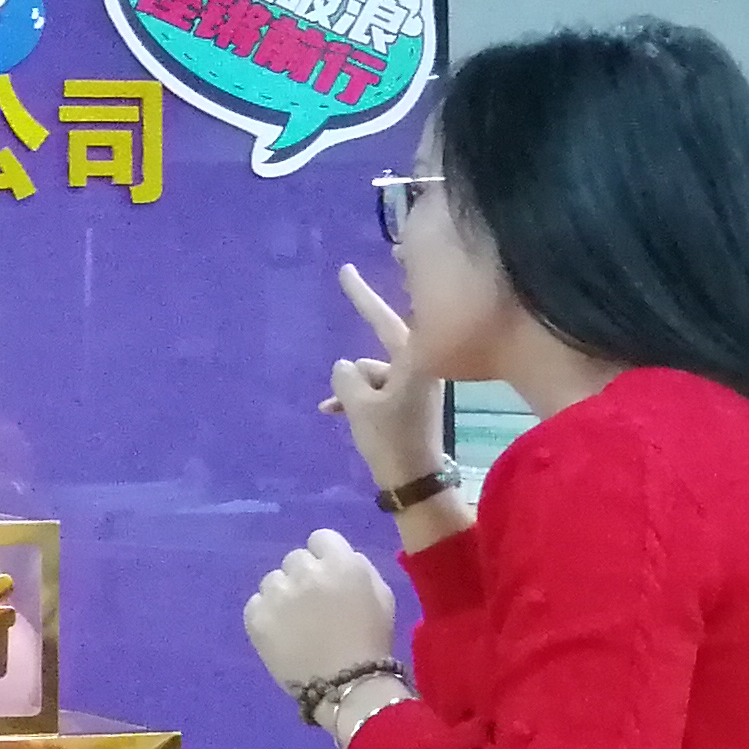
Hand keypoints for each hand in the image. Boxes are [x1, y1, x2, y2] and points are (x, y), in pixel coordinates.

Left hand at [242, 528, 398, 693]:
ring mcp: (277, 594)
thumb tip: (335, 559)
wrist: (346, 686)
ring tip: (296, 621)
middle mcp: (306, 572)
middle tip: (313, 603)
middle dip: (303, 576)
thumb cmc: (371, 641)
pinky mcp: (256, 617)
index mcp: (341, 564)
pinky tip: (281, 633)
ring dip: (282, 594)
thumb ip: (358, 568)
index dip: (325, 556)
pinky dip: (265, 614)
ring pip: (272, 580)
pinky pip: (255, 603)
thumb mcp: (382, 597)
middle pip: (295, 559)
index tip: (328, 576)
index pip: (321, 538)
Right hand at [324, 262, 450, 491]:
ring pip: (371, 372)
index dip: (363, 293)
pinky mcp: (407, 401)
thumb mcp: (360, 405)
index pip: (385, 317)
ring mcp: (413, 384)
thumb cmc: (390, 439)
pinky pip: (374, 388)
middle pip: (380, 339)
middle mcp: (417, 365)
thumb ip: (346, 378)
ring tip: (336, 410)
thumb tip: (345, 367)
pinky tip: (331, 412)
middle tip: (346, 280)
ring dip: (352, 386)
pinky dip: (356, 398)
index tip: (348, 268)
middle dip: (362, 322)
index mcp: (413, 360)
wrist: (415, 479)